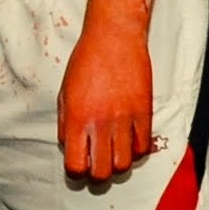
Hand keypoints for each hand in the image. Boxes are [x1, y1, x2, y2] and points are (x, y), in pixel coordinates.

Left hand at [56, 8, 152, 181]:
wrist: (114, 35)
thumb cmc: (87, 60)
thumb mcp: (64, 92)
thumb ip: (65, 124)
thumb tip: (70, 147)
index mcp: (75, 118)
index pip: (75, 166)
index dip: (77, 172)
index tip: (80, 166)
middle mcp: (99, 122)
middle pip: (101, 172)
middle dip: (98, 174)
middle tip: (98, 164)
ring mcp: (123, 118)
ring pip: (124, 164)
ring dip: (118, 164)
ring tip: (115, 152)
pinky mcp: (143, 112)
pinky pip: (143, 147)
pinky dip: (137, 151)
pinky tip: (130, 141)